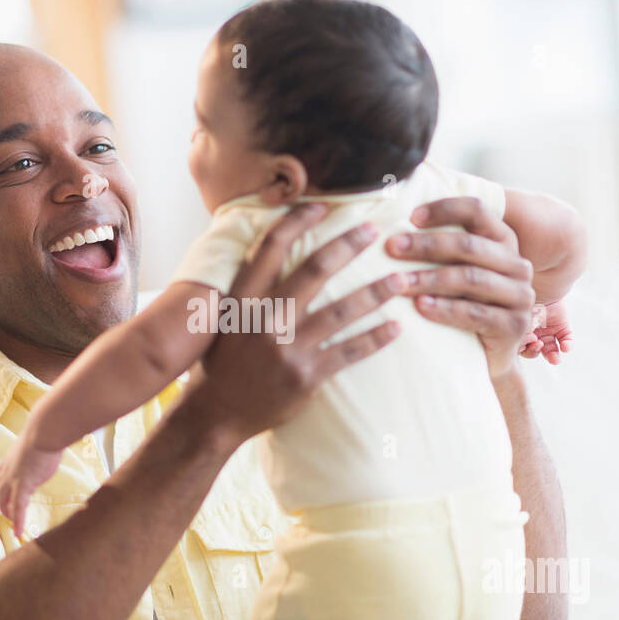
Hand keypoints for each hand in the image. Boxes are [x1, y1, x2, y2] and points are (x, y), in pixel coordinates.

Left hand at [0, 432, 63, 537]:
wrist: (44, 431)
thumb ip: (38, 449)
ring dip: (10, 514)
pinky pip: (18, 508)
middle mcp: (9, 470)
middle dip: (3, 503)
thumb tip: (46, 449)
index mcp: (11, 457)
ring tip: (13, 526)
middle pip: (1, 491)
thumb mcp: (38, 441)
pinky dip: (18, 521)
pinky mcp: (23, 486)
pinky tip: (19, 532)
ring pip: (7, 502)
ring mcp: (14, 479)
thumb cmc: (46, 431)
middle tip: (7, 513)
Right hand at [186, 202, 406, 445]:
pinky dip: (374, 338)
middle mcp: (266, 319)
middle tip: (374, 230)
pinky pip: (349, 352)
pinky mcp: (306, 377)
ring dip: (375, 293)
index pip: (272, 247)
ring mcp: (288, 349)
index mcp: (244, 298)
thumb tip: (270, 248)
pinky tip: (395, 327)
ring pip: (341, 311)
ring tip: (400, 279)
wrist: (218, 412)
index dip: (299, 221)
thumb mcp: (225, 317)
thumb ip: (248, 286)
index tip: (323, 206)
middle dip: (348, 245)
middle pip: (315, 270)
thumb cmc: (223, 360)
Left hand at [384, 196, 535, 379]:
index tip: (410, 217)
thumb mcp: (456, 272)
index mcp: (504, 241)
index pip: (478, 211)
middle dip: (426, 245)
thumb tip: (393, 225)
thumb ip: (441, 247)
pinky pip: (474, 313)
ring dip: (430, 278)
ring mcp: (520, 296)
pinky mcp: (514, 326)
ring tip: (399, 282)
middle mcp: (517, 265)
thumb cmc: (463, 305)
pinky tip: (420, 307)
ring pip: (470, 278)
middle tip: (391, 247)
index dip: (445, 209)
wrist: (486, 356)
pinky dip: (444, 309)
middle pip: (469, 245)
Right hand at [519, 300, 573, 363]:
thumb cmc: (525, 300)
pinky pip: (566, 340)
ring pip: (551, 350)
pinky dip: (567, 345)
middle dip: (535, 352)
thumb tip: (517, 349)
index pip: (520, 349)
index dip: (524, 348)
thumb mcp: (516, 318)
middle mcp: (534, 333)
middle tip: (538, 343)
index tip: (528, 339)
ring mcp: (549, 331)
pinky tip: (565, 347)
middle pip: (534, 351)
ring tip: (555, 359)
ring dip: (553, 357)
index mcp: (520, 331)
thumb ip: (515, 334)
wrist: (542, 285)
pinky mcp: (563, 327)